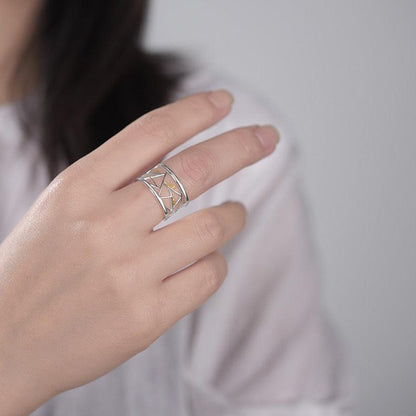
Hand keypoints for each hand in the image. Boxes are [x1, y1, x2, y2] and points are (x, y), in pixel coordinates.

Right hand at [0, 90, 278, 414]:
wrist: (4, 344)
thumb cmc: (37, 268)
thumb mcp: (62, 208)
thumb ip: (115, 180)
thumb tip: (181, 152)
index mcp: (79, 188)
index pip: (152, 131)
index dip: (196, 111)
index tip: (225, 101)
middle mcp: (106, 224)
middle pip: (196, 168)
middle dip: (241, 145)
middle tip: (268, 137)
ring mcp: (128, 272)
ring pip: (214, 225)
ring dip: (234, 215)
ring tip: (234, 213)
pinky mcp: (147, 315)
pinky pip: (209, 273)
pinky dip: (216, 262)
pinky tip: (205, 261)